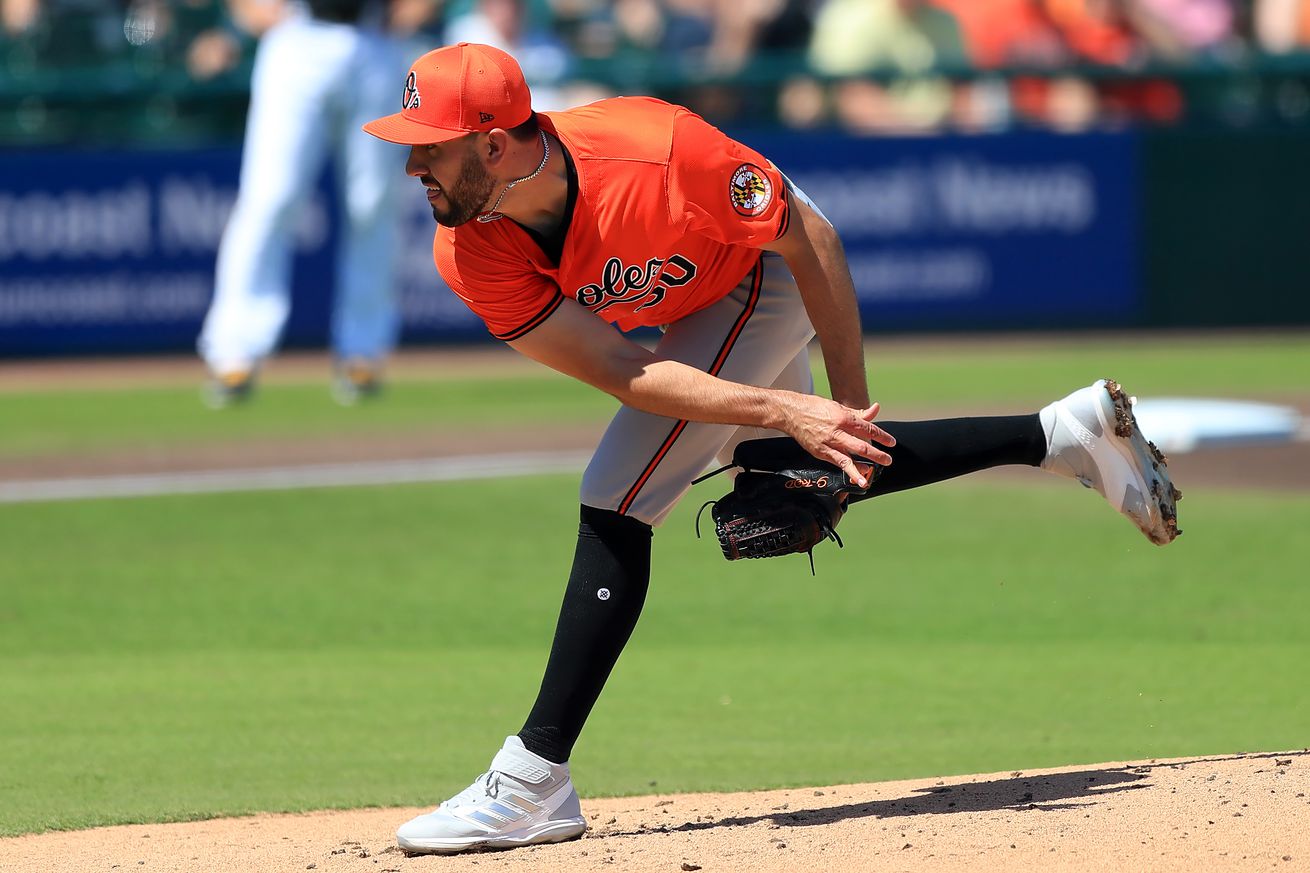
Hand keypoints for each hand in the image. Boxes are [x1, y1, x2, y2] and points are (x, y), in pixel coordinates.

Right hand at [777, 394, 894, 488]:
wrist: (791, 413)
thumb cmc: (816, 407)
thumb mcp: (838, 407)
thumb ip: (858, 413)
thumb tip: (876, 409)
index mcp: (843, 418)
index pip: (867, 428)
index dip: (881, 436)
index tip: (891, 442)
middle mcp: (836, 432)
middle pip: (861, 446)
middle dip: (876, 455)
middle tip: (888, 460)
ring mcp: (827, 444)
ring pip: (847, 460)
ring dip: (859, 470)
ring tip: (869, 478)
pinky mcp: (819, 452)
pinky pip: (836, 463)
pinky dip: (847, 470)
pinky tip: (857, 475)